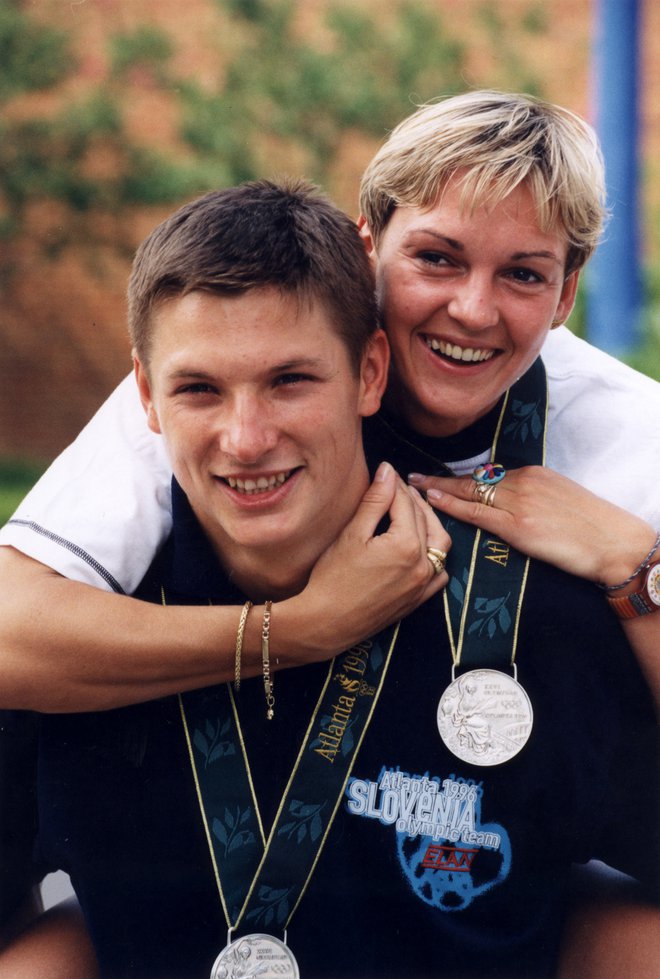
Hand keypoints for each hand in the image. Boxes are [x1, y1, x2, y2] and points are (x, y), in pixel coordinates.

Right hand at [293, 462, 450, 655]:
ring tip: (410, 509)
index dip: (394, 484)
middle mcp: (422, 564)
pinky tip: (421, 545)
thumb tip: (388, 470)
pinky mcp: (418, 599)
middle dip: (410, 499)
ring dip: (428, 522)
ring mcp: (423, 584)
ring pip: (439, 543)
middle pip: (423, 519)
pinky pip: (439, 572)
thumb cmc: (332, 578)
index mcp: (406, 545)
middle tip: (394, 485)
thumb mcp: (352, 534)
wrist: (326, 622)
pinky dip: (434, 554)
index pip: (405, 503)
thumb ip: (375, 500)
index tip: (386, 470)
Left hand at [409, 466, 656, 588]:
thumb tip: (509, 503)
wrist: (614, 543)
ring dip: (438, 488)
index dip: (461, 477)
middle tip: (411, 474)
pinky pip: (477, 512)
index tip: (440, 475)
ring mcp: (520, 503)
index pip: (489, 474)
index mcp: (534, 474)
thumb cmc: (592, 528)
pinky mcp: (519, 526)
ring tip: (412, 486)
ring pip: (469, 492)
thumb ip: (532, 496)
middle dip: (441, 477)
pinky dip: (451, 504)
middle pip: (473, 479)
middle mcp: (524, 482)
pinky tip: (432, 500)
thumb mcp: (560, 499)